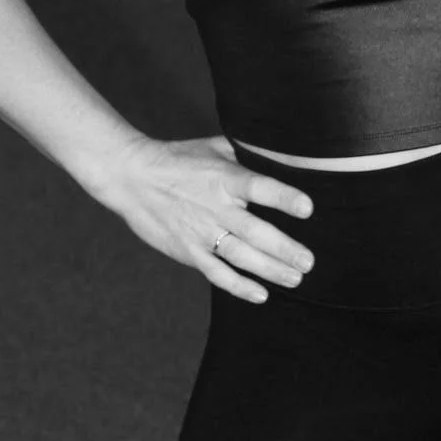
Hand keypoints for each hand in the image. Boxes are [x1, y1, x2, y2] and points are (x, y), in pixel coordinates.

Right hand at [105, 134, 314, 301]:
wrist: (131, 178)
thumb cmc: (179, 159)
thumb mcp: (215, 146)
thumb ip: (247, 153)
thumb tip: (284, 155)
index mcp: (224, 178)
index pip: (259, 188)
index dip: (283, 198)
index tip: (307, 208)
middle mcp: (215, 207)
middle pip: (255, 232)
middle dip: (285, 249)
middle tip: (308, 262)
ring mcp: (201, 232)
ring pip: (241, 256)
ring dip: (270, 270)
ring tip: (296, 278)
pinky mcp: (188, 252)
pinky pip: (217, 273)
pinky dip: (239, 286)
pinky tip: (261, 294)